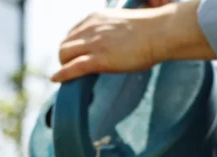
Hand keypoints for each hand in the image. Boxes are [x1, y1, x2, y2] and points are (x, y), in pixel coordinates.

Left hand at [51, 1, 213, 82]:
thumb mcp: (124, 24)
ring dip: (64, 66)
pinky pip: (72, 67)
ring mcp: (93, 43)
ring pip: (64, 55)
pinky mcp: (98, 59)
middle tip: (72, 68)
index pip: (73, 32)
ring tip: (68, 77)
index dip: (72, 46)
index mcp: (96, 17)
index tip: (76, 55)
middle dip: (65, 57)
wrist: (160, 32)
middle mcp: (91, 28)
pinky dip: (62, 75)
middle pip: (65, 44)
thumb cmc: (151, 30)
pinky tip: (57, 80)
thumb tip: (114, 44)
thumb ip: (112, 32)